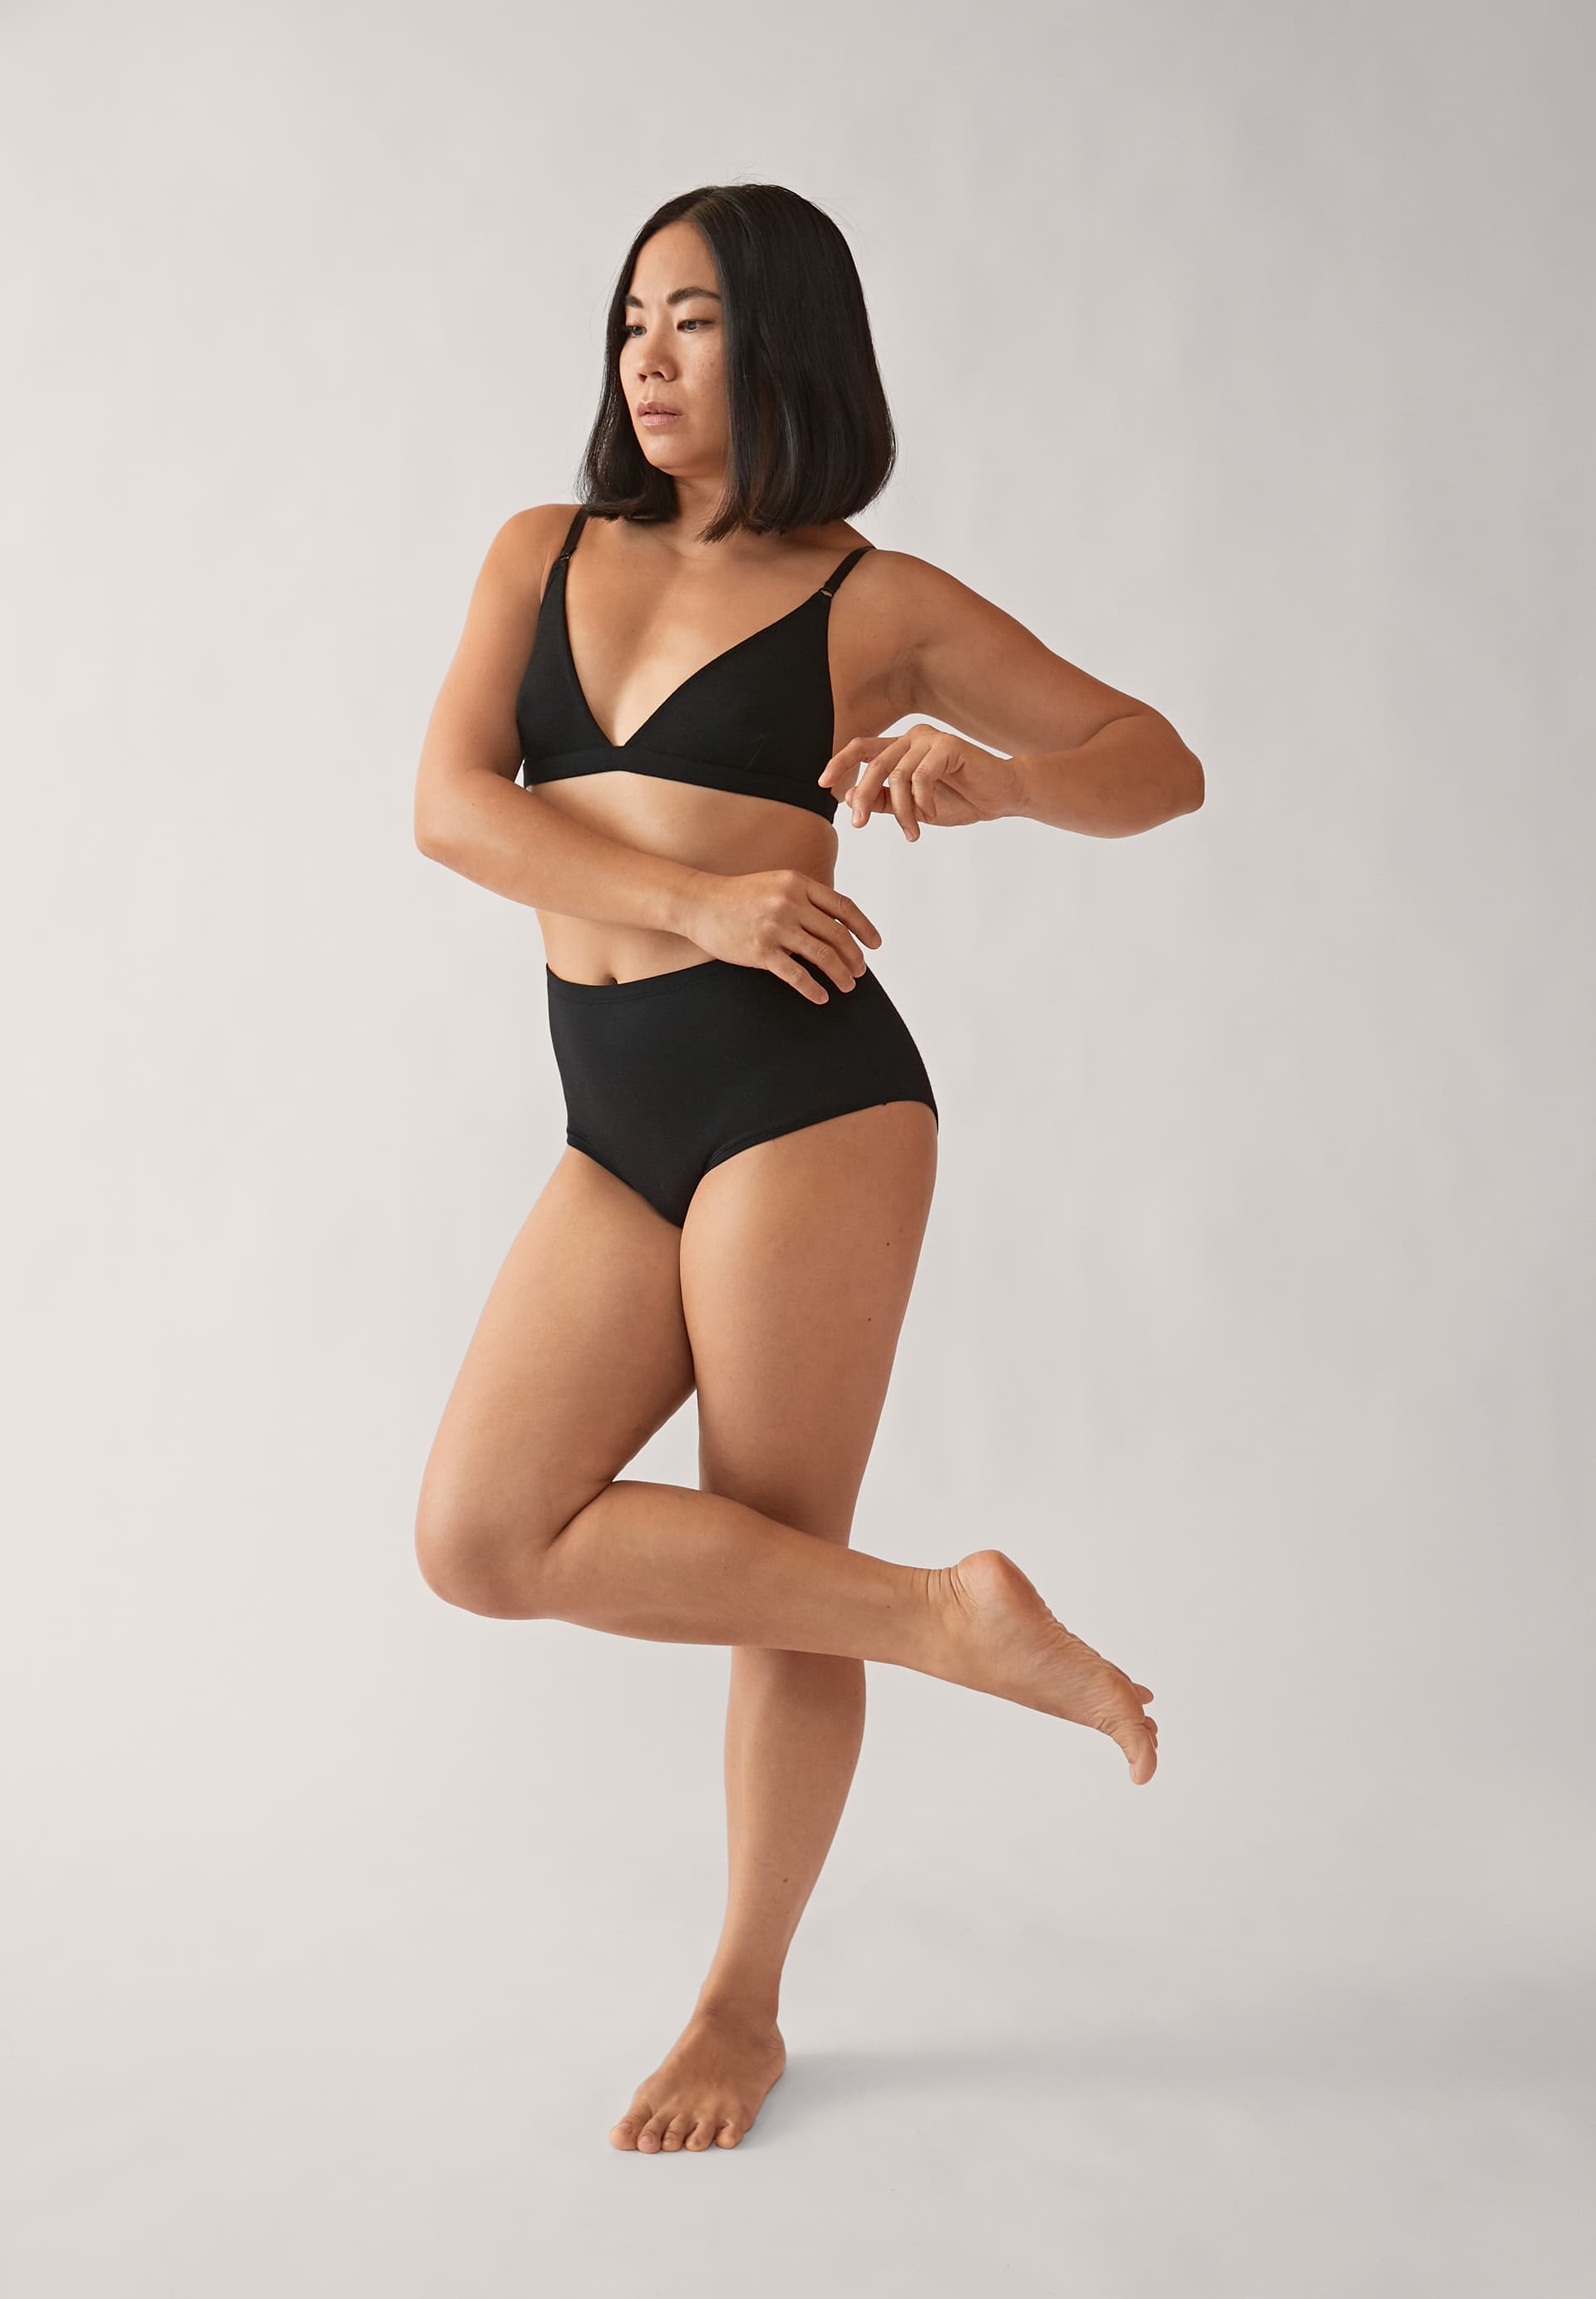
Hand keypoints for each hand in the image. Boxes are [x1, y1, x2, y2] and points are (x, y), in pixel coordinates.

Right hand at [677, 867, 881, 1004]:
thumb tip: (836, 923)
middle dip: (854, 956)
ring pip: (822, 955)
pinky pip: (796, 975)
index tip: (875, 944)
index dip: (863, 927)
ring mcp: (775, 927)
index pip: (842, 906)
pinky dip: (813, 988)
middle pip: (836, 934)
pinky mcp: (760, 951)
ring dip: (840, 974)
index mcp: (797, 883)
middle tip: (859, 971)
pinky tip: (821, 997)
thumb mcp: (776, 885)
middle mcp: (789, 903)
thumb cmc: (739, 896)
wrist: (699, 903)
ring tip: (848, 986)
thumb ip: (805, 898)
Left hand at [819, 724, 1023, 839]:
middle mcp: (912, 737)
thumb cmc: (959, 799)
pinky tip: (933, 814)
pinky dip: (923, 802)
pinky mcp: (948, 745)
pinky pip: (921, 777)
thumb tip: (852, 798)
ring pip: (898, 776)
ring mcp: (930, 738)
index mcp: (901, 748)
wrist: (1000, 797)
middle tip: (859, 825)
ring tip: (912, 832)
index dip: (840, 763)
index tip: (822, 784)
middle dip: (864, 798)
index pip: (862, 748)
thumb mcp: (913, 807)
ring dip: (902, 811)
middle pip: (874, 764)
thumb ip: (885, 801)